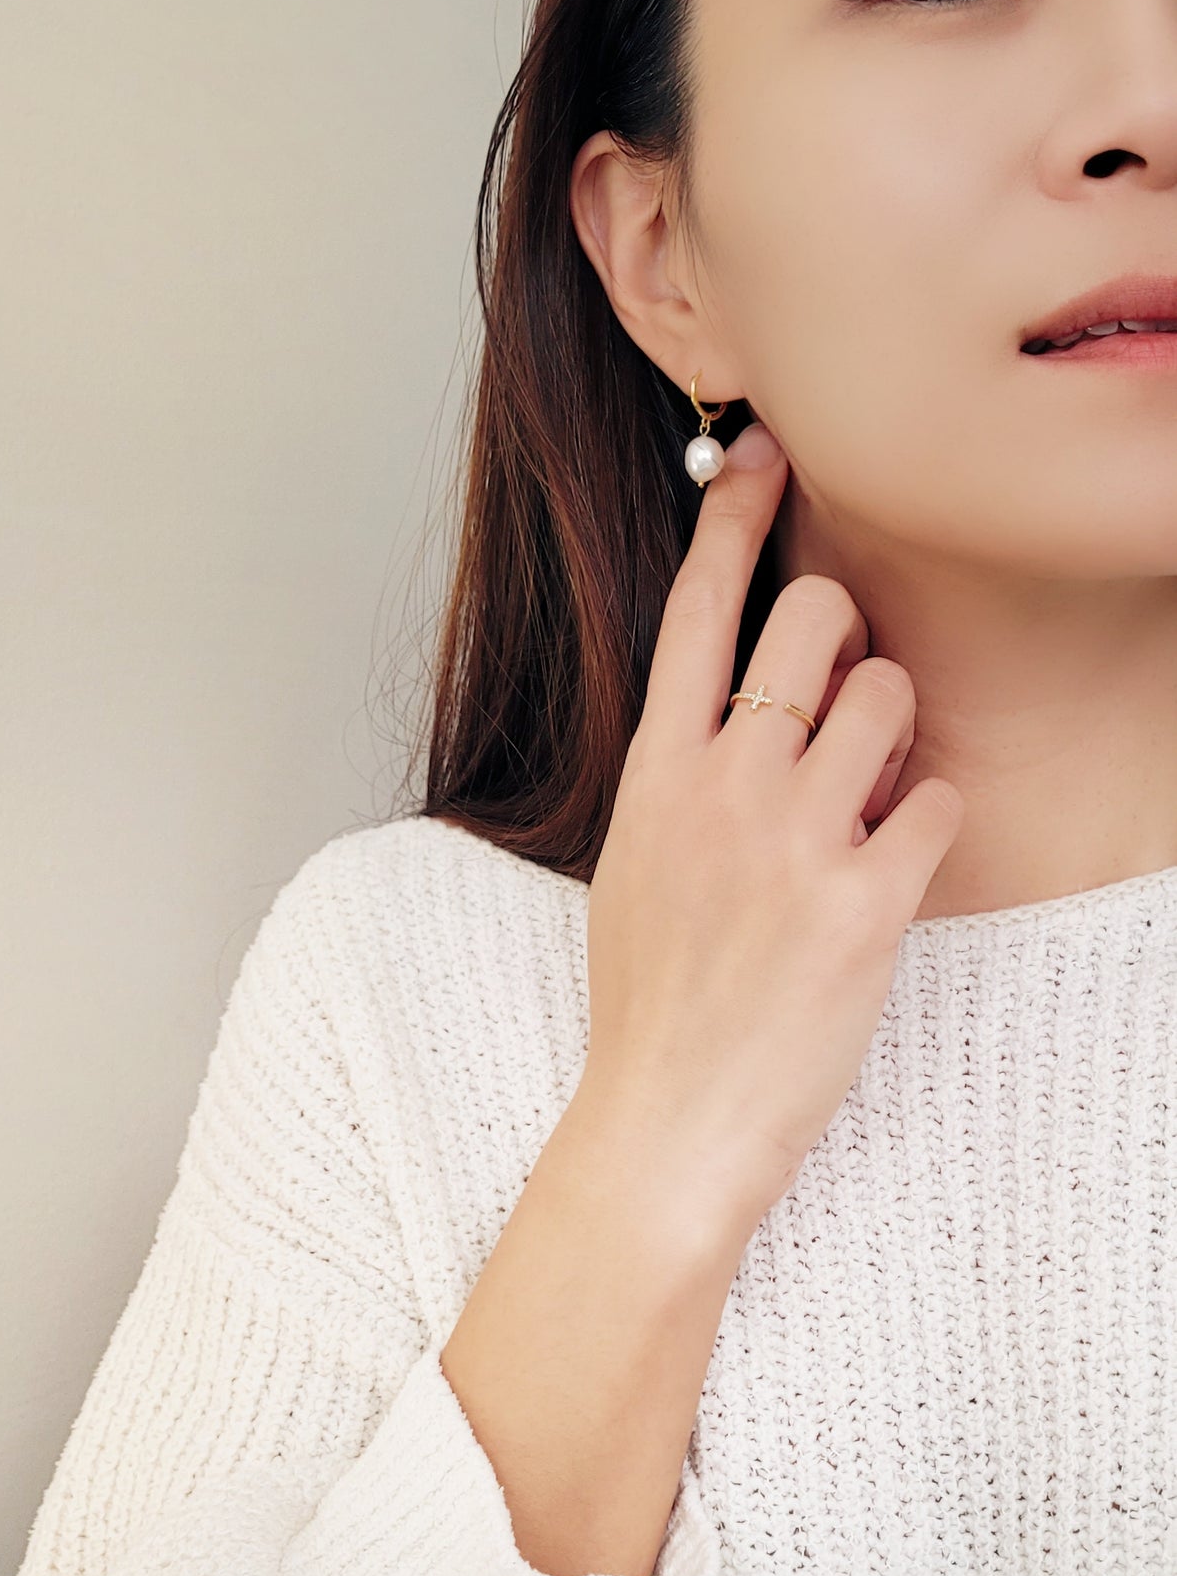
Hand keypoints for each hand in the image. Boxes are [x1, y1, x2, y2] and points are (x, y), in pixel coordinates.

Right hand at [582, 421, 964, 1236]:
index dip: (737, 517)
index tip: (766, 454)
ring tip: (868, 801)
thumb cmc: (649, 997)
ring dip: (898, 734)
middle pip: (814, 616)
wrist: (666, 1120)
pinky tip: (891, 875)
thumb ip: (686, 774)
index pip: (696, 605)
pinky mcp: (864, 903)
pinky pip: (938, 804)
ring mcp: (793, 838)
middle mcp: (722, 783)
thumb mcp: (636, 862)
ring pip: (891, 694)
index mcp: (657, 769)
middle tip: (841, 693)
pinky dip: (928, 828)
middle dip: (847, 633)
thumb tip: (753, 707)